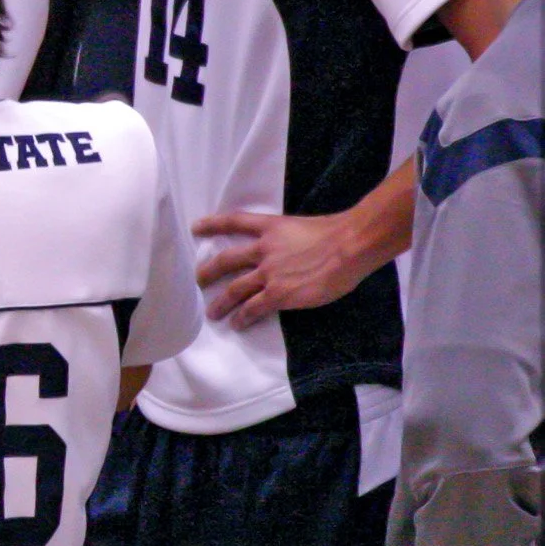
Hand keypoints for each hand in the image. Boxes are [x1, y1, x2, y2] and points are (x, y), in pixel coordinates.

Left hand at [193, 211, 377, 327]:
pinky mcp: (279, 294)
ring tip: (212, 313)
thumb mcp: (303, 227)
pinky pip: (254, 308)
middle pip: (227, 260)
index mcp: (271, 227)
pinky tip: (237, 324)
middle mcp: (263, 249)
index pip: (235, 221)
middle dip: (209, 271)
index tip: (196, 227)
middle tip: (198, 280)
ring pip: (235, 289)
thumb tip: (287, 252)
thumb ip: (288, 239)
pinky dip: (243, 317)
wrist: (349, 245)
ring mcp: (269, 273)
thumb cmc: (337, 234)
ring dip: (221, 302)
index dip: (214, 224)